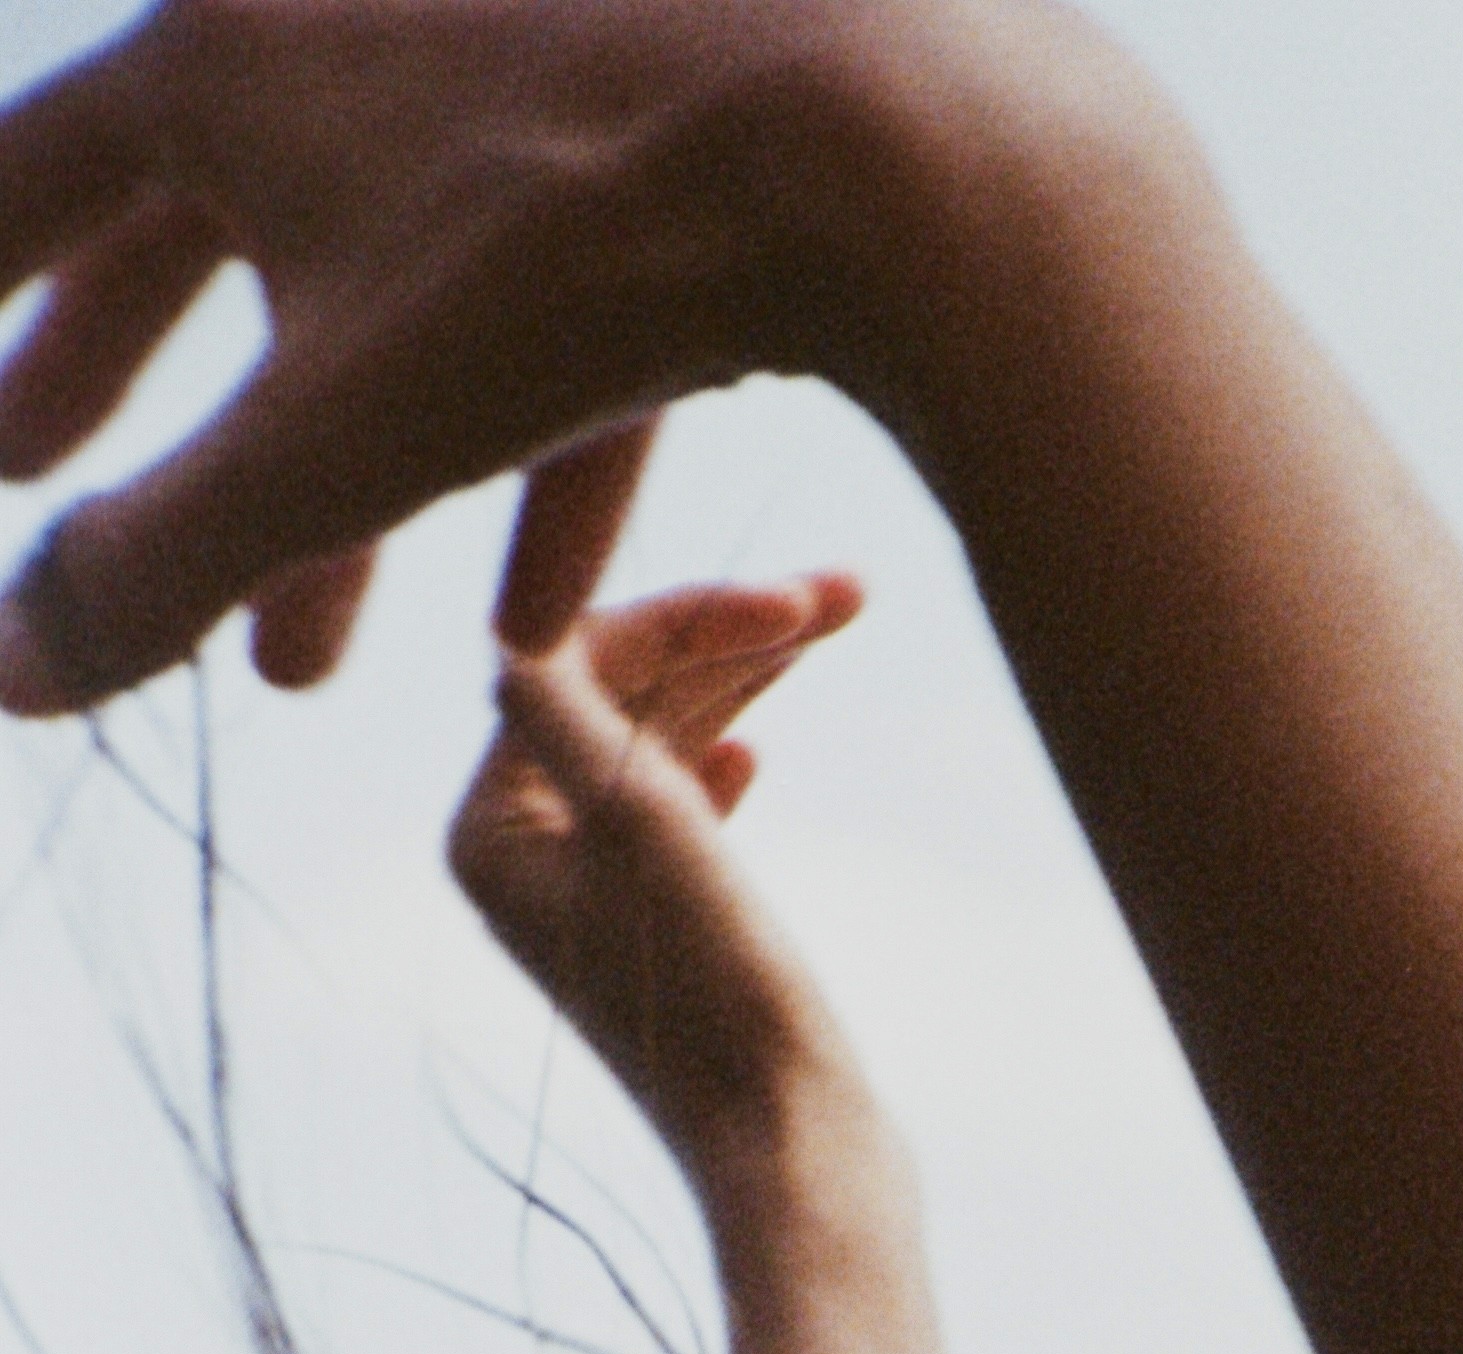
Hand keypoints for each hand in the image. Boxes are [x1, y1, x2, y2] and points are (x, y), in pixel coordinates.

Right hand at [0, 0, 1102, 714]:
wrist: (877, 129)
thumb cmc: (576, 263)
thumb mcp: (339, 438)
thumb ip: (161, 559)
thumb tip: (7, 680)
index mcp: (218, 55)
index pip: (34, 185)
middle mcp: (335, 17)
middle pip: (189, 220)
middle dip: (124, 380)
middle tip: (44, 474)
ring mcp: (491, 66)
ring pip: (379, 303)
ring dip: (338, 505)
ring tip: (300, 679)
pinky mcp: (640, 143)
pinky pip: (553, 326)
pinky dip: (527, 473)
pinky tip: (529, 631)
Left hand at [448, 572, 866, 1174]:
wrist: (795, 1159)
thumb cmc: (724, 1004)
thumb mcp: (646, 830)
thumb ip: (571, 711)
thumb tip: (512, 622)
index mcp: (488, 831)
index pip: (576, 661)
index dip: (688, 617)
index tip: (796, 603)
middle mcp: (518, 860)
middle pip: (617, 693)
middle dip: (727, 637)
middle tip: (844, 593)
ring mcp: (582, 898)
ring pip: (657, 741)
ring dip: (743, 682)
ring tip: (832, 625)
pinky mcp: (649, 934)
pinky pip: (672, 808)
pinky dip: (717, 760)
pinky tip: (758, 753)